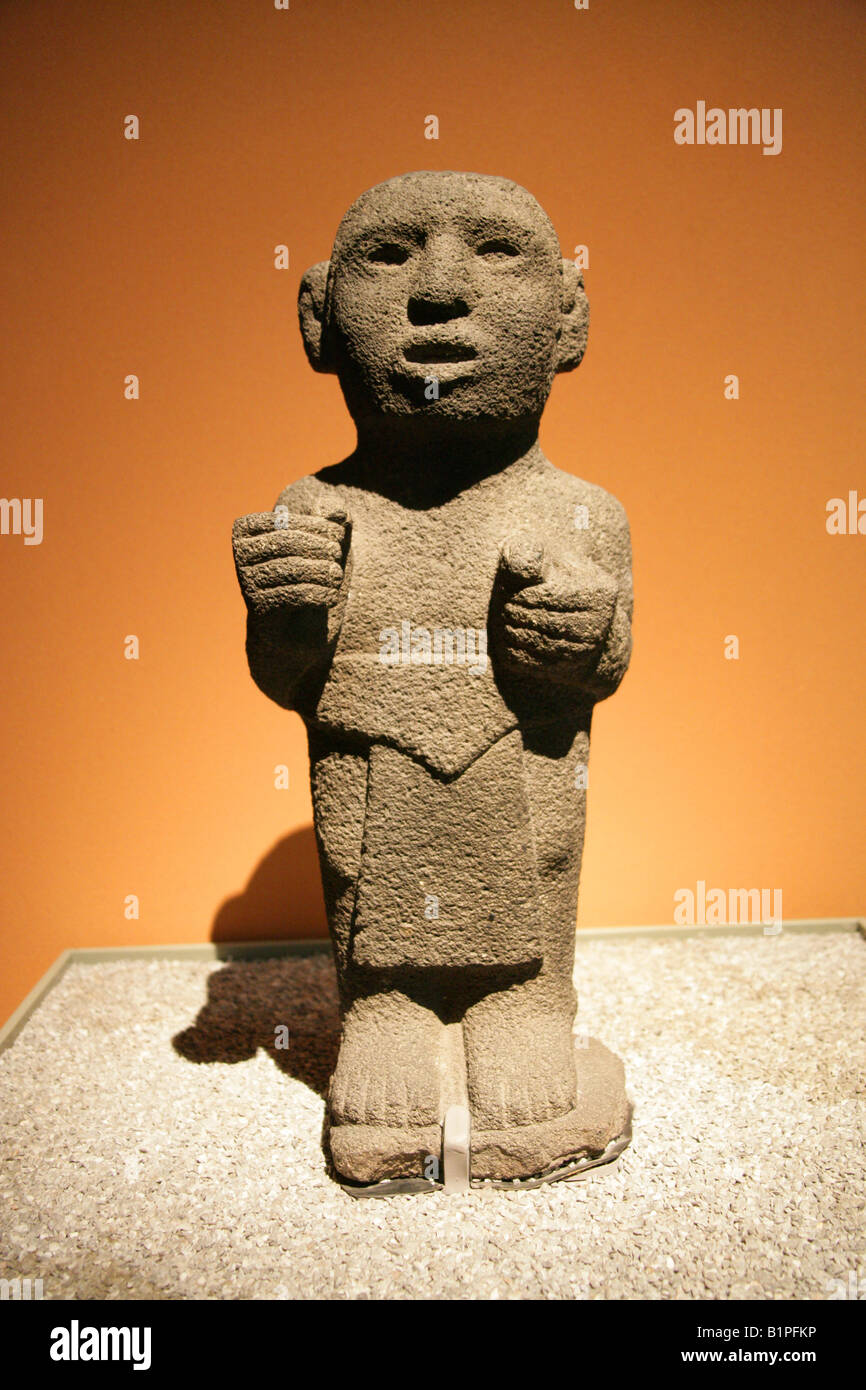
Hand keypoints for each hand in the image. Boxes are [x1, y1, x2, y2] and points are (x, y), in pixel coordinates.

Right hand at [232, 503, 349, 615]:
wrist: (293, 623)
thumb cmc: (306, 571)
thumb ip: (329, 523)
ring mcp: (246, 581)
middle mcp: (240, 554)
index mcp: (248, 530)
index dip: (314, 525)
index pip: (283, 521)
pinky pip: (292, 595)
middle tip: (338, 554)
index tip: (339, 533)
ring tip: (337, 575)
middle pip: (285, 543)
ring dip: (320, 570)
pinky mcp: (258, 606)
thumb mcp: (319, 543)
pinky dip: (317, 593)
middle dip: (318, 546)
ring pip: (290, 569)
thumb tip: (339, 511)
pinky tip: (332, 595)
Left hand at [495, 538, 616, 676]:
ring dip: (514, 632)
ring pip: (541, 643)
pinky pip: (536, 663)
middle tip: (502, 607)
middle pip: (547, 621)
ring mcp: (586, 650)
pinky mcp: (569, 668)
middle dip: (518, 613)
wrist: (576, 613)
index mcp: (601, 593)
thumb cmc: (556, 577)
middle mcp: (599, 624)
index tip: (508, 592)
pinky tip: (505, 638)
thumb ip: (529, 555)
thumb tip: (518, 566)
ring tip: (502, 620)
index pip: (555, 597)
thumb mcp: (546, 557)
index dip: (527, 595)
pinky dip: (516, 651)